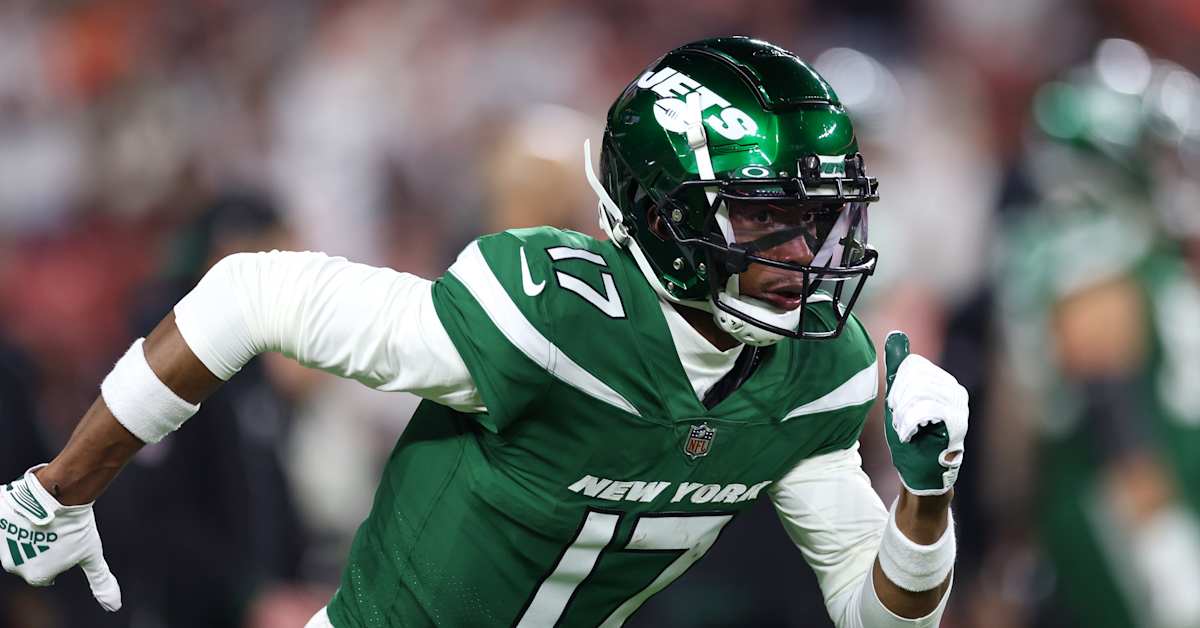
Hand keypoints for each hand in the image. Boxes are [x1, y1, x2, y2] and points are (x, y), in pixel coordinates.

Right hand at [0, 465, 120, 610]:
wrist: (59, 494)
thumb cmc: (77, 526)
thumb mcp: (92, 556)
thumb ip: (100, 581)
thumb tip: (114, 605)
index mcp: (36, 576)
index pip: (46, 572)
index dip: (59, 555)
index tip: (65, 543)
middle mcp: (14, 566)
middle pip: (29, 558)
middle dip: (41, 547)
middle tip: (56, 532)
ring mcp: (2, 545)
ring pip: (16, 541)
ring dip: (27, 534)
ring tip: (45, 521)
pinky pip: (5, 524)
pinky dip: (16, 520)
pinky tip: (30, 513)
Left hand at [883, 331, 968, 495]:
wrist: (922, 473)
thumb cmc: (912, 437)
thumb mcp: (900, 399)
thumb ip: (899, 369)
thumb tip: (896, 336)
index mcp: (942, 381)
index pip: (913, 366)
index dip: (897, 385)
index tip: (896, 406)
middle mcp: (954, 390)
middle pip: (915, 377)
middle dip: (899, 400)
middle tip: (900, 421)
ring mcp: (959, 407)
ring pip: (919, 392)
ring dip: (903, 414)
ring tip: (905, 430)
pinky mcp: (957, 423)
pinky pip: (926, 409)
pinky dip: (909, 423)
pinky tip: (908, 435)